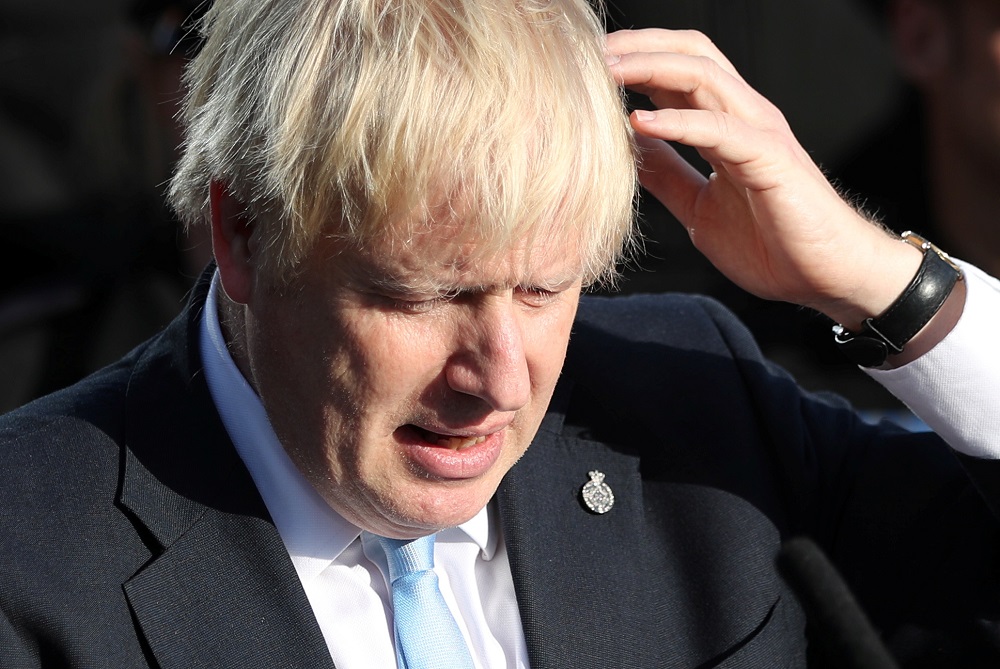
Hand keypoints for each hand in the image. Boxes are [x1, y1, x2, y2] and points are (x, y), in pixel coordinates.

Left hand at [604, 29, 922, 329]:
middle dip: (637, 47)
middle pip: (688, 53)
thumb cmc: (774, 245)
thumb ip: (667, 176)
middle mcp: (743, 116)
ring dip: (650, 68)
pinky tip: (640, 122)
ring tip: (605, 72)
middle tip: (587, 55)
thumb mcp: (699, 208)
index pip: (677, 70)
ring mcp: (760, 133)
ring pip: (703, 76)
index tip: (584, 67)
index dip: (632, 60)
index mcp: (726, 124)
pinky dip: (679, 121)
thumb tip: (628, 152)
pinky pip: (720, 129)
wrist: (829, 277)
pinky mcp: (771, 159)